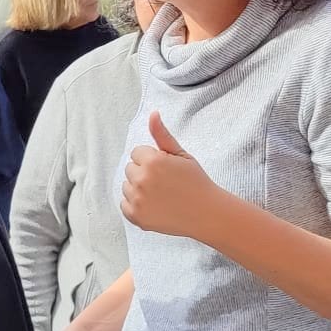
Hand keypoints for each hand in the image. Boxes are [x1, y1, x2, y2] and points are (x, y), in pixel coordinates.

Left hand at [121, 113, 219, 239]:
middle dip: (144, 172)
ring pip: (126, 186)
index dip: (152, 159)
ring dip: (138, 189)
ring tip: (161, 194)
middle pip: (130, 169)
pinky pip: (124, 205)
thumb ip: (162, 135)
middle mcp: (142, 179)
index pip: (137, 152)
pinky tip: (154, 205)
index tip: (166, 169)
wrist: (205, 213)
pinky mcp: (136, 216)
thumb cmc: (196, 182)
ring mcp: (138, 199)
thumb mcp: (182, 154)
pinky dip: (136, 205)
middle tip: (164, 182)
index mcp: (152, 161)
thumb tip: (152, 114)